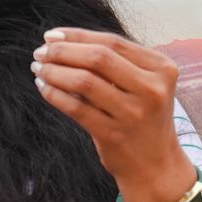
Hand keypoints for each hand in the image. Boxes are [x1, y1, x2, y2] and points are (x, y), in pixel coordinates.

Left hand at [32, 28, 190, 201]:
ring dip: (54, 72)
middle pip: (98, 58)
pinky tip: (44, 88)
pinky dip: (55, 94)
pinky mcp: (114, 135)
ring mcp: (134, 113)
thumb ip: (113, 62)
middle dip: (63, 51)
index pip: (113, 42)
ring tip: (39, 69)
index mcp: (162, 68)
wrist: (155, 166)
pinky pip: (76, 108)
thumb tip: (59, 41)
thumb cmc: (142, 117)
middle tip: (40, 52)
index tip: (51, 35)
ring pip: (84, 81)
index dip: (78, 36)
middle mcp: (152, 89)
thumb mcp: (143, 85)